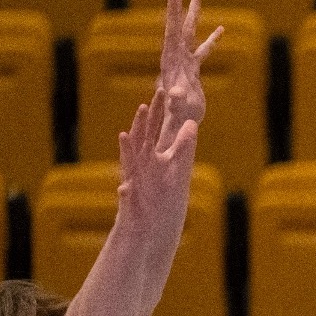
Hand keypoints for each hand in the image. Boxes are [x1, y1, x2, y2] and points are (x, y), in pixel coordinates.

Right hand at [118, 69, 199, 215]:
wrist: (153, 225)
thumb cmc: (164, 196)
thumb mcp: (176, 168)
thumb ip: (181, 145)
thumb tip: (190, 123)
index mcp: (152, 156)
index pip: (153, 129)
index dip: (157, 111)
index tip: (162, 91)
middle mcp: (142, 165)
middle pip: (142, 140)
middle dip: (145, 122)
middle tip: (147, 102)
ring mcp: (136, 182)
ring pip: (131, 163)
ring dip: (129, 148)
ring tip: (127, 133)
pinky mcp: (133, 202)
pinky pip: (128, 194)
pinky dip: (126, 190)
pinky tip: (124, 186)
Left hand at [156, 0, 221, 132]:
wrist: (180, 126)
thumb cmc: (179, 117)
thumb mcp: (177, 107)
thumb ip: (175, 98)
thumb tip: (172, 90)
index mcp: (171, 61)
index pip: (172, 31)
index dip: (173, 11)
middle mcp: (175, 58)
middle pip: (178, 25)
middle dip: (178, 4)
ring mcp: (184, 63)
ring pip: (190, 33)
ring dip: (194, 14)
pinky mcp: (193, 72)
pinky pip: (204, 50)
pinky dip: (212, 39)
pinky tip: (221, 29)